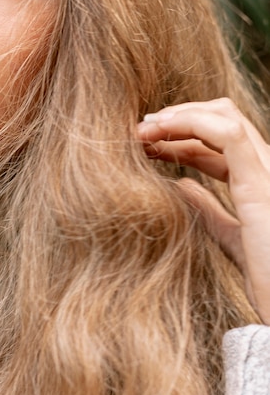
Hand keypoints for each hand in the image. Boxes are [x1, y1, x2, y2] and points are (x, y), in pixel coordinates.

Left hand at [138, 98, 269, 323]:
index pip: (217, 143)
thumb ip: (209, 210)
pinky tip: (162, 130)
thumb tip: (181, 186)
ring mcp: (267, 171)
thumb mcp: (231, 238)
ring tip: (142, 130)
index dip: (178, 138)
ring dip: (177, 117)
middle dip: (176, 120)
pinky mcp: (262, 183)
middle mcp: (266, 167)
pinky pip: (228, 135)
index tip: (144, 145)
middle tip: (138, 132)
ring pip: (223, 118)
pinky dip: (191, 124)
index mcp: (258, 180)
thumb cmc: (269, 277)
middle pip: (220, 122)